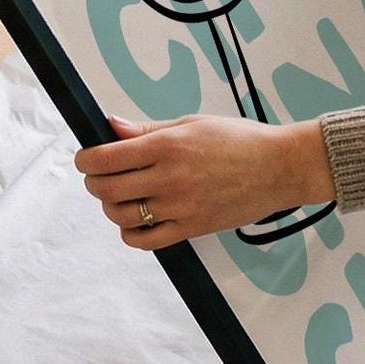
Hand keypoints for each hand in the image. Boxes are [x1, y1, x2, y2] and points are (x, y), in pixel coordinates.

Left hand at [76, 114, 336, 249]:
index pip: (106, 158)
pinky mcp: (192, 229)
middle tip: (100, 176)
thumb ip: (147, 129)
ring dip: (110, 206)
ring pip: (120, 215)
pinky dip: (130, 232)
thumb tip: (110, 126)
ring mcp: (180, 206)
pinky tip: (135, 220)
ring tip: (121, 196)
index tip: (86, 158)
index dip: (86, 159)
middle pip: (106, 188)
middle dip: (94, 182)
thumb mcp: (191, 123)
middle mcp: (170, 177)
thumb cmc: (238, 139)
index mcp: (167, 145)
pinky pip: (146, 240)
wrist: (278, 167)